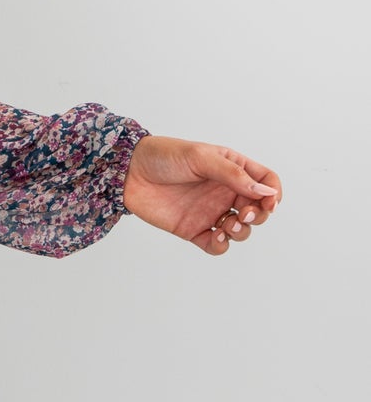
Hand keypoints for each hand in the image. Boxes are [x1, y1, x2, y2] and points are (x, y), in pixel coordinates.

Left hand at [122, 134, 282, 255]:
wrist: (129, 173)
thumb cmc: (165, 156)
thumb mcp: (202, 158)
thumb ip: (234, 175)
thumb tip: (266, 192)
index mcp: (233, 169)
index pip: (266, 182)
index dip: (273, 193)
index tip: (269, 203)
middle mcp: (225, 191)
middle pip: (258, 209)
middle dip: (259, 215)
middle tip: (244, 214)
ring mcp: (211, 212)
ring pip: (241, 229)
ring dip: (242, 231)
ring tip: (228, 226)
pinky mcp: (194, 230)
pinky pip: (217, 244)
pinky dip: (223, 245)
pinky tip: (217, 237)